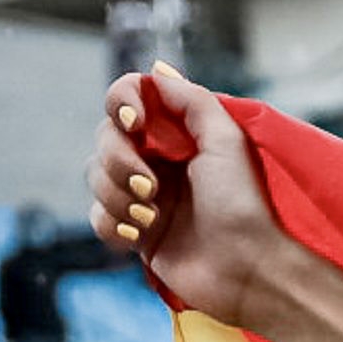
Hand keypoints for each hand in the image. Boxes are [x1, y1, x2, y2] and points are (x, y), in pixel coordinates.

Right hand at [89, 65, 284, 329]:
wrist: (246, 270)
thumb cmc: (242, 205)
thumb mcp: (226, 141)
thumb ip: (192, 101)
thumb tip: (156, 71)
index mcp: (177, 136)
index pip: (128, 100)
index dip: (123, 104)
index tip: (136, 124)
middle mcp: (157, 161)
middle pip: (105, 139)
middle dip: (119, 161)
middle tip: (150, 187)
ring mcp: (143, 197)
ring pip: (96, 177)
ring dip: (116, 195)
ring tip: (150, 216)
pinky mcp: (135, 232)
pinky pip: (98, 218)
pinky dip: (113, 224)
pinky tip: (139, 235)